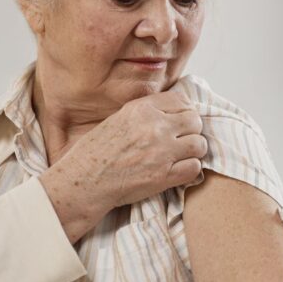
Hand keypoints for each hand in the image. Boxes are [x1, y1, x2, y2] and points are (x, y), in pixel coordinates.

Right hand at [40, 90, 205, 240]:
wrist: (83, 181)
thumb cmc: (94, 152)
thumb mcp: (117, 119)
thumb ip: (144, 114)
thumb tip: (170, 111)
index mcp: (141, 110)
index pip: (181, 100)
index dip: (185, 110)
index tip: (181, 120)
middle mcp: (154, 127)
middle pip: (194, 121)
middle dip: (191, 130)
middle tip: (182, 140)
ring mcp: (161, 152)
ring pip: (199, 144)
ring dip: (193, 151)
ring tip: (181, 156)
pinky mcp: (163, 176)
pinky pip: (194, 167)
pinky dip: (189, 169)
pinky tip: (178, 170)